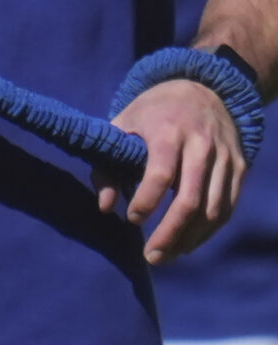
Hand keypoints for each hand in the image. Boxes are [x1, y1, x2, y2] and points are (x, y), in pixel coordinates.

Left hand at [97, 77, 245, 262]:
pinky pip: (227, 207)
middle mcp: (201, 144)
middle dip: (169, 233)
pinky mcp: (239, 167)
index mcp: (168, 131)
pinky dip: (208, 231)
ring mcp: (224, 157)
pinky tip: (188, 243)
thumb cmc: (152, 114)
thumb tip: (105, 208)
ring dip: (189, 239)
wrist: (202, 88)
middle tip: (151, 257)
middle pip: (189, 199)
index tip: (132, 219)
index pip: (160, 175)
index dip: (145, 202)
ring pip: (212, 210)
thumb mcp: (121, 127)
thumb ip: (107, 167)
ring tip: (166, 255)